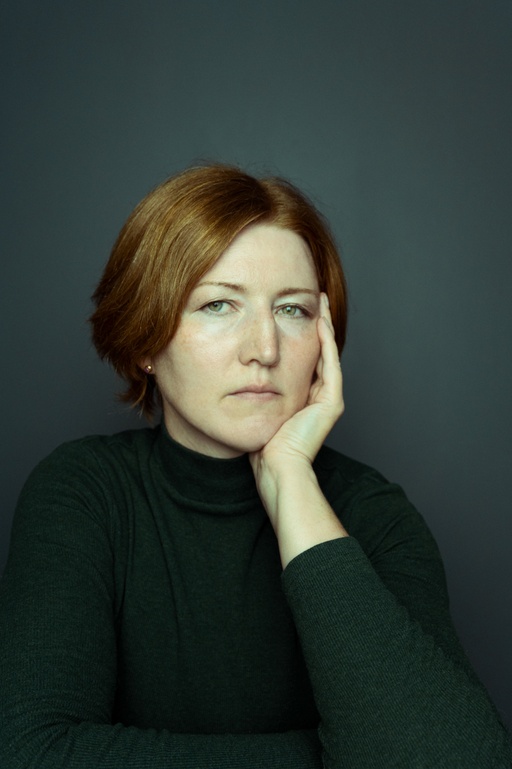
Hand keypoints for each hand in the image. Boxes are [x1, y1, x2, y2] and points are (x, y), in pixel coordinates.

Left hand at [249, 294, 344, 525]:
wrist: (276, 470)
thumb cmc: (259, 448)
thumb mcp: (250, 411)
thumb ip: (248, 392)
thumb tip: (226, 374)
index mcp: (301, 399)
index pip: (302, 359)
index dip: (299, 335)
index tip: (289, 311)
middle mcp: (317, 397)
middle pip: (318, 352)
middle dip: (315, 325)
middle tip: (311, 300)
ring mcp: (328, 400)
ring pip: (327, 353)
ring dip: (323, 326)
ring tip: (318, 302)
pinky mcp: (331, 402)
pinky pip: (330, 364)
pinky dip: (326, 342)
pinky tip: (318, 321)